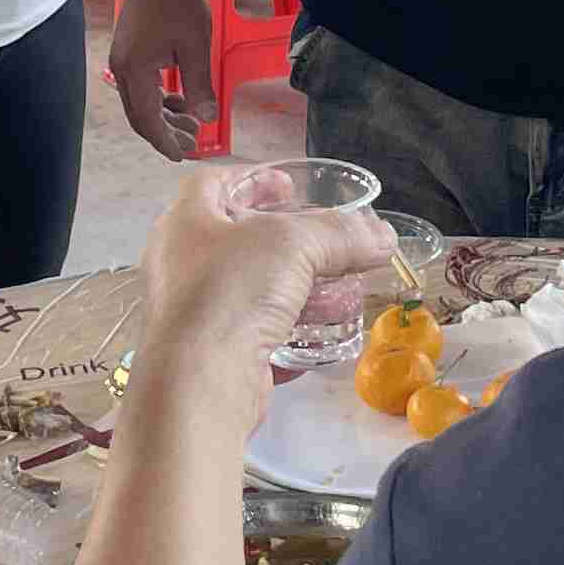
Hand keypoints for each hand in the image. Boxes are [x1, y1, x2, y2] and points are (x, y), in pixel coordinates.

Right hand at [106, 0, 214, 161]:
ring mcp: (122, 57)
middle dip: (165, 133)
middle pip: (139, 114)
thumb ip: (199, 86)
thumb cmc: (179, 2)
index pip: (147, 120)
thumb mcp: (196, 47)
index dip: (165, 142)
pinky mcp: (129, 48)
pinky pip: (140, 84)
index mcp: (134, 72)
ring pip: (140, 100)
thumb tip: (206, 118)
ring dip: (164, 115)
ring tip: (191, 123)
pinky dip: (159, 97)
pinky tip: (179, 98)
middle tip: (193, 144)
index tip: (183, 156)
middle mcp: (121, 68)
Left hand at [132, 163, 394, 422]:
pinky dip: (284, 332)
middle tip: (319, 241)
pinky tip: (316, 335)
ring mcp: (191, 314)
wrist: (198, 384)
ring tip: (330, 289)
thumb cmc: (231, 292)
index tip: (289, 187)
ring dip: (290, 289)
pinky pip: (251, 335)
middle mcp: (180, 264)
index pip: (214, 184)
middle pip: (235, 239)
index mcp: (184, 222)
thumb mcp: (294, 244)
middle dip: (283, 240)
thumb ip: (341, 235)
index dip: (254, 180)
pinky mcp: (209, 357)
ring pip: (247, 291)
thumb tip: (384, 236)